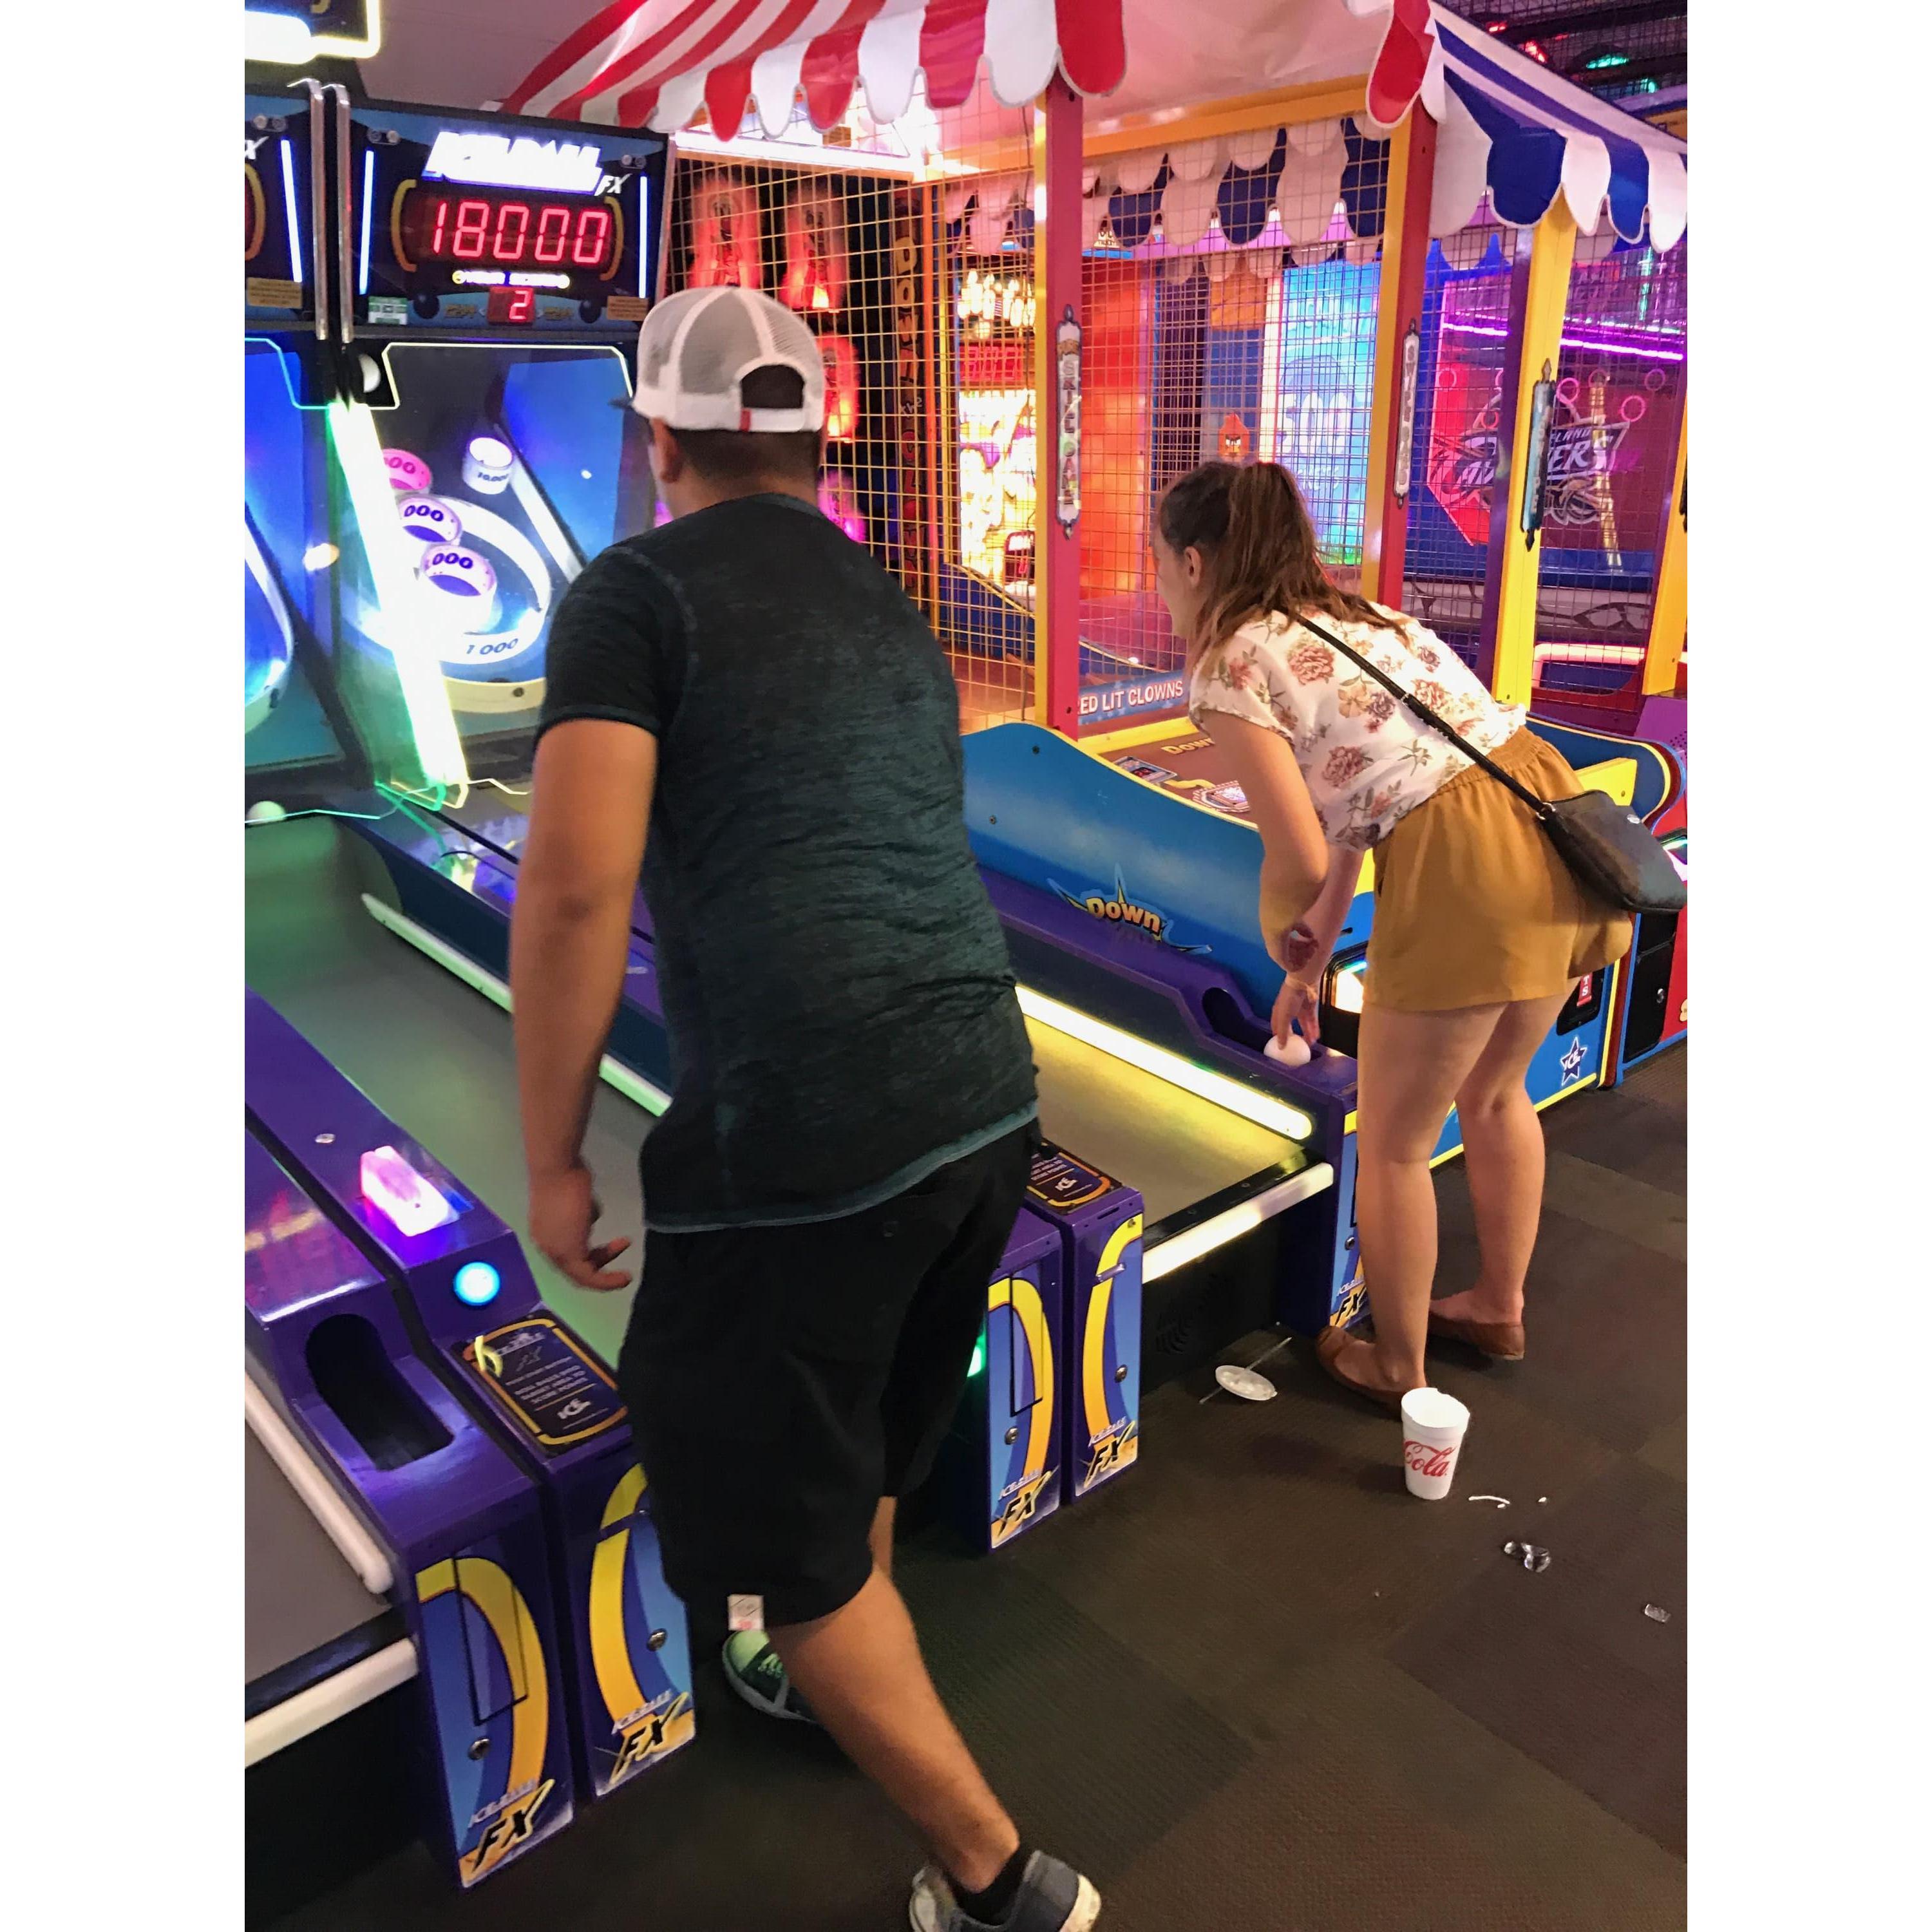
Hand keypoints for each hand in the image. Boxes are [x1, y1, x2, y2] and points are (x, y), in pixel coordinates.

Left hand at [528, 1164, 632, 1291]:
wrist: (556, 1169)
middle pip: (575, 1267)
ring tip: (624, 1244)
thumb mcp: (575, 1198)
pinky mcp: (568, 1253)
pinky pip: (588, 1276)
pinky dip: (607, 1279)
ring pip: (581, 1274)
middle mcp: (547, 1246)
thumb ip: (581, 1212)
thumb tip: (588, 1216)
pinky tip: (622, 1248)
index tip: (609, 1244)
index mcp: (545, 1234)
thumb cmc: (565, 1176)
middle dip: (601, 1261)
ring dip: (606, 1269)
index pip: (566, 1254)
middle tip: (621, 1247)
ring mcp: (556, 1250)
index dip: (589, 1253)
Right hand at [1273, 972, 1320, 1048]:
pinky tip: (1316, 1037)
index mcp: (1279, 1012)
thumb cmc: (1289, 998)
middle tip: (1297, 1048)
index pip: (1277, 1026)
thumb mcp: (1283, 1016)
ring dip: (1306, 1034)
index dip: (1278, 1036)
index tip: (1282, 1046)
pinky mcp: (1311, 1009)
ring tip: (1309, 1045)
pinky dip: (1314, 1029)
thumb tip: (1280, 1046)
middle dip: (1295, 1037)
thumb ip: (1283, 1032)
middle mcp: (1289, 1012)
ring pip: (1304, 1025)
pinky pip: (1312, 1021)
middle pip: (1292, 1027)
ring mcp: (1301, 1010)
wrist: (1303, 983)